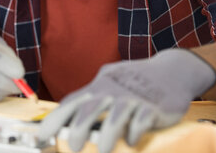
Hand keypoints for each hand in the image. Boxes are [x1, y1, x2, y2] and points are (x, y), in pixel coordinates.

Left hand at [38, 49, 215, 152]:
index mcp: (101, 85)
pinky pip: (142, 120)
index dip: (56, 119)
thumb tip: (68, 119)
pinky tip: (132, 141)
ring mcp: (134, 97)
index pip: (73, 101)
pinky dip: (135, 132)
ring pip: (117, 115)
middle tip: (71, 146)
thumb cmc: (137, 80)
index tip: (41, 135)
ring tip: (102, 151)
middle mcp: (114, 90)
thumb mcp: (111, 81)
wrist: (175, 70)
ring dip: (108, 134)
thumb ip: (92, 98)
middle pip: (91, 107)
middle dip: (78, 128)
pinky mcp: (154, 106)